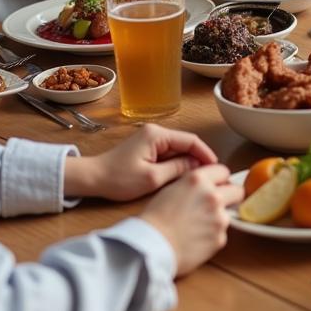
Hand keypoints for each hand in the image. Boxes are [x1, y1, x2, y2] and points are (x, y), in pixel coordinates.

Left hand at [66, 123, 217, 201]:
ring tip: (200, 178)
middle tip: (211, 176)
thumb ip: (178, 169)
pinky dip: (177, 162)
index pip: (191, 140)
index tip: (217, 168)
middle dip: (199, 158)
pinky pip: (168, 152)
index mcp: (157, 135)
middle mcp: (155, 131)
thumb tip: (199, 167)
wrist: (93, 178)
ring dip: (189, 161)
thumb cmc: (119, 179)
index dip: (206, 154)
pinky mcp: (146, 146)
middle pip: (185, 143)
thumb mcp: (152, 178)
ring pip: (178, 148)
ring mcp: (150, 138)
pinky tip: (183, 175)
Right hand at [140, 163, 242, 276]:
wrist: (152, 245)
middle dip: (230, 196)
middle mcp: (213, 196)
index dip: (219, 179)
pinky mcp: (220, 238)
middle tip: (217, 204)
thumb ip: (193, 184)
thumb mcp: (171, 188)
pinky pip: (221, 234)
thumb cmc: (155, 218)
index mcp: (198, 180)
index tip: (217, 185)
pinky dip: (212, 236)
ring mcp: (219, 218)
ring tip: (198, 226)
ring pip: (228, 214)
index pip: (223, 171)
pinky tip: (196, 239)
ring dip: (218, 218)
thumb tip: (204, 186)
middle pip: (237, 191)